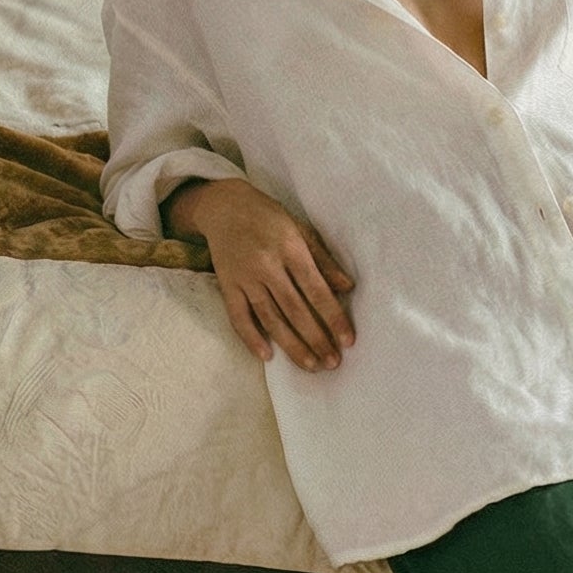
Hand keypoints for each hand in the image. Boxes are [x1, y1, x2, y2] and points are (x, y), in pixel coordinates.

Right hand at [166, 178, 356, 369]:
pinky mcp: (226, 285)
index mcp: (290, 249)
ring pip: (270, 318)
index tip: (348, 341)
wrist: (224, 206)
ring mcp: (245, 278)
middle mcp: (267, 265)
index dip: (333, 317)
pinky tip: (267, 357)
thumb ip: (324, 260)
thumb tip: (348, 287)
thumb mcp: (301, 229)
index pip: (317, 290)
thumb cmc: (269, 217)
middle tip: (332, 363)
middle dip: (316, 339)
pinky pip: (238, 317)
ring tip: (310, 366)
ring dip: (291, 345)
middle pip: (295, 310)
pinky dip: (251, 338)